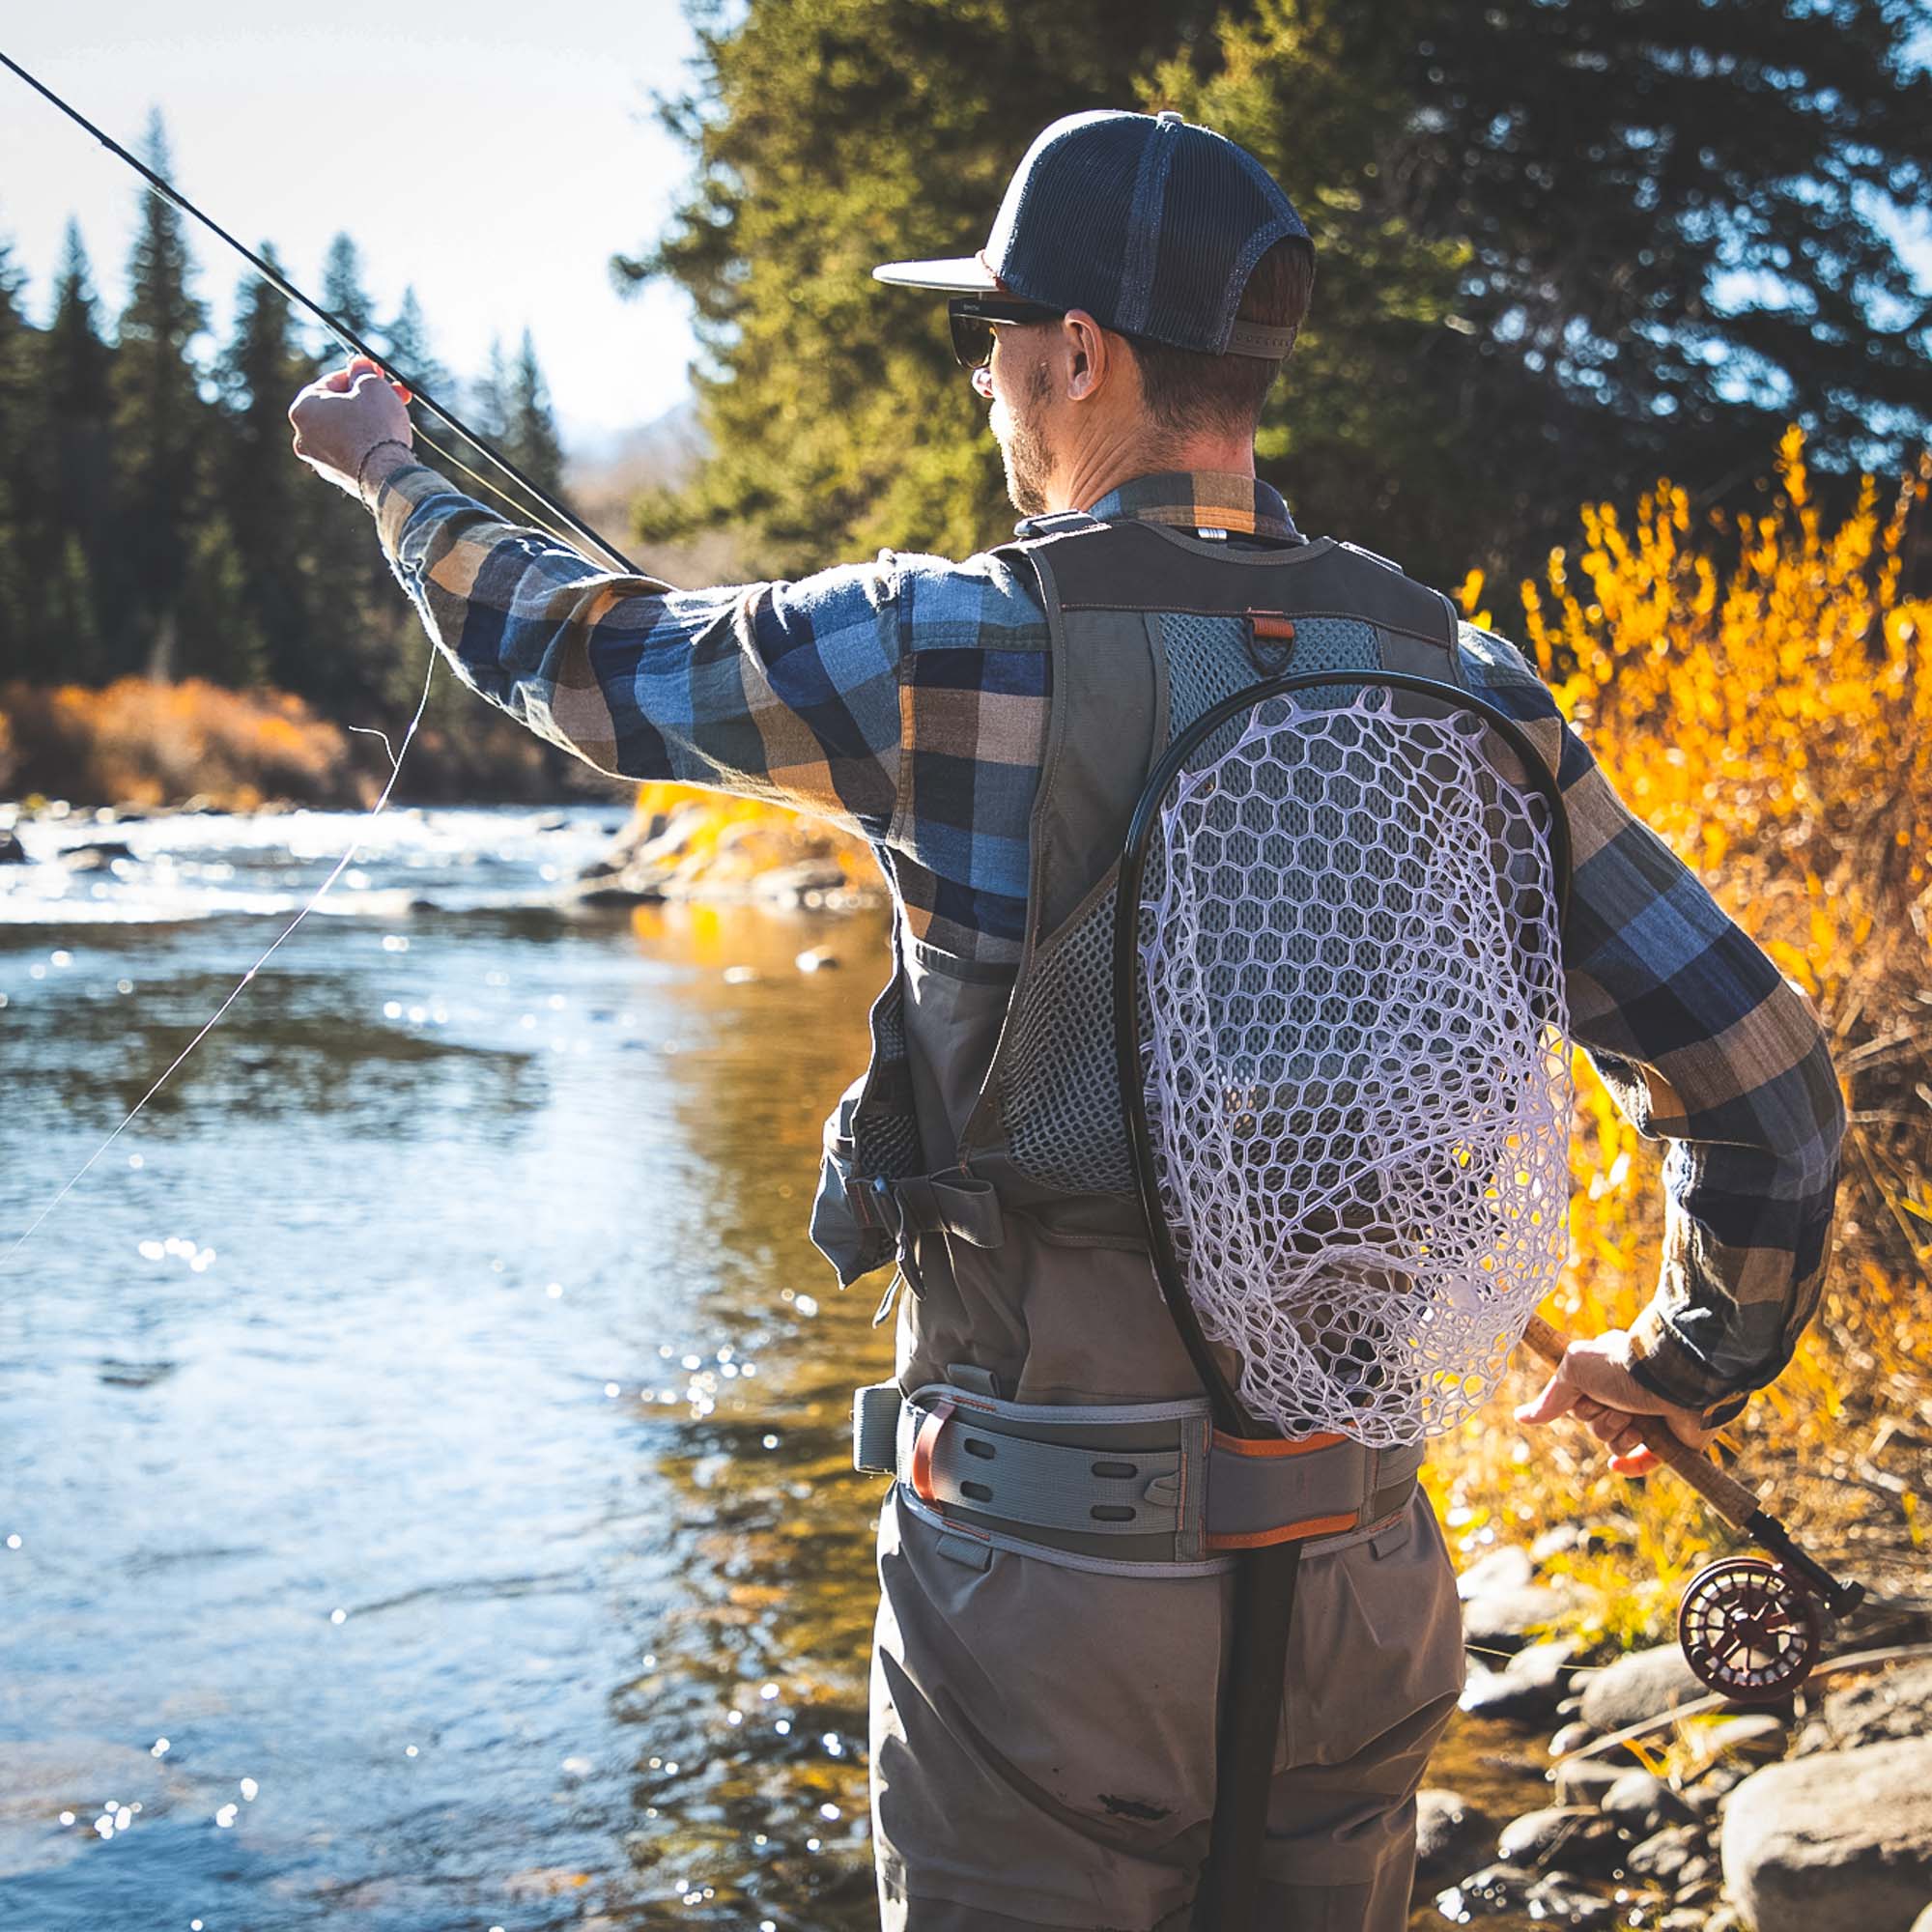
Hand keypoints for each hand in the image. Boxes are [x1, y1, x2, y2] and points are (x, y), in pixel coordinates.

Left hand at [289, 356, 412, 496]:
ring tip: (395, 416)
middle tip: (392, 392)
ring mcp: (320, 460)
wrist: (387, 476)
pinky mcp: (338, 478)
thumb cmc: (376, 427)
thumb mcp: (372, 386)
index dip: (358, 375)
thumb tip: (360, 363)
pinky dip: (367, 444)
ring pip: (346, 431)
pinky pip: (352, 452)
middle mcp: (303, 436)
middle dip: (367, 399)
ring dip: (369, 421)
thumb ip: (363, 371)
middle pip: (338, 408)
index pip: (331, 383)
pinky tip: (387, 441)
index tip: (377, 372)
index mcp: (303, 409)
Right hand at [1514, 1326, 1721, 1476]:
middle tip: (1615, 1403)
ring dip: (1619, 1435)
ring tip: (1636, 1419)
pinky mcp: (1668, 1440)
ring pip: (1614, 1443)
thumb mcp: (1576, 1368)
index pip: (1576, 1402)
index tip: (1587, 1393)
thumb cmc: (1623, 1368)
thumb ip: (1552, 1395)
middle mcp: (1624, 1395)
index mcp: (1603, 1375)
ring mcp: (1647, 1417)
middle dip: (1600, 1419)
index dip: (1577, 1403)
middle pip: (1592, 1424)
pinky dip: (1631, 1466)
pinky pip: (1643, 1463)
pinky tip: (1617, 1467)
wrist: (1676, 1381)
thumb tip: (1521, 1417)